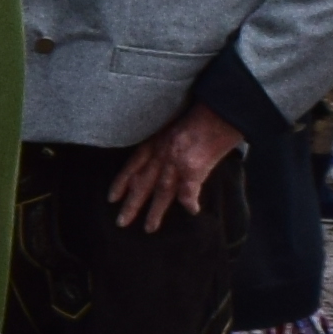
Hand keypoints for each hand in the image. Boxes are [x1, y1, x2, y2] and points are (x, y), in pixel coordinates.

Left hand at [104, 110, 241, 230]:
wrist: (221, 105)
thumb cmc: (203, 113)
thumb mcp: (176, 124)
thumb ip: (169, 140)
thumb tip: (166, 154)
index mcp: (156, 141)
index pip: (133, 164)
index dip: (122, 182)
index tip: (111, 198)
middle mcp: (161, 152)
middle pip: (143, 182)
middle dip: (131, 204)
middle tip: (120, 223)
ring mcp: (176, 161)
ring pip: (161, 191)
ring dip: (155, 211)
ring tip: (149, 228)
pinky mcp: (194, 167)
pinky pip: (189, 190)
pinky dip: (189, 201)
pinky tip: (192, 212)